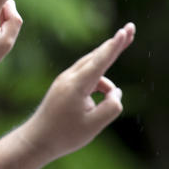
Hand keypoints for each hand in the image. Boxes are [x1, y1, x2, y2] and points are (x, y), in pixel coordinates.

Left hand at [21, 24, 134, 161]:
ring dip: (106, 73)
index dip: (115, 46)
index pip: (101, 61)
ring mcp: (65, 79)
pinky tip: (103, 98)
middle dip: (115, 44)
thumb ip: (111, 107)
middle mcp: (70, 77)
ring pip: (93, 68)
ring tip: (103, 98)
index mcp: (77, 85)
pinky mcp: (63, 85)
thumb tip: (115, 92)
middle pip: (97, 56)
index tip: (125, 31)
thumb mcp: (94, 125)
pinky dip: (98, 83)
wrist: (37, 140)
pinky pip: (87, 77)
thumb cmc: (65, 135)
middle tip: (131, 28)